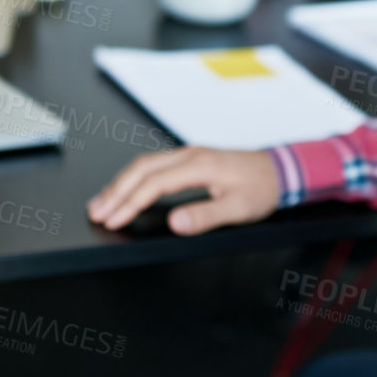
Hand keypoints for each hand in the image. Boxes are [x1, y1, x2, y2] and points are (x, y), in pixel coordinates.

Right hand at [86, 146, 279, 234]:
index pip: (153, 184)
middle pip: (141, 169)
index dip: (128, 203)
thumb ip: (205, 216)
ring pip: (145, 164)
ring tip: (101, 203)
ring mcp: (189, 154)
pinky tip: (126, 189)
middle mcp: (190, 154)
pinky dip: (134, 177)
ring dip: (121, 183)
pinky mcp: (191, 158)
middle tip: (95, 212)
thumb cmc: (262, 189)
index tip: (111, 220)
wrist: (281, 169)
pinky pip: (154, 164)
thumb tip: (174, 223)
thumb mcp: (238, 209)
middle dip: (115, 191)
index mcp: (199, 165)